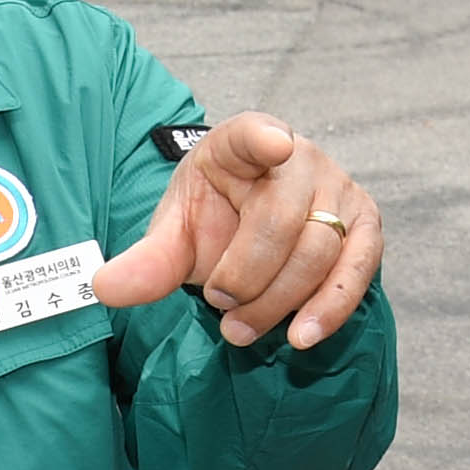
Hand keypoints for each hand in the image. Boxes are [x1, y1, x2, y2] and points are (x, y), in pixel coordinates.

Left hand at [93, 112, 383, 351]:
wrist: (248, 230)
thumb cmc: (212, 221)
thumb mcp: (173, 235)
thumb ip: (147, 261)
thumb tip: (105, 288)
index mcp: (241, 143)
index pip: (252, 134)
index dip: (263, 139)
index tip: (274, 144)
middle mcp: (299, 157)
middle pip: (281, 220)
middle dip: (246, 275)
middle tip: (218, 306)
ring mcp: (337, 189)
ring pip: (319, 250)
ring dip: (277, 301)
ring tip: (239, 330)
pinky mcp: (363, 226)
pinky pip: (357, 268)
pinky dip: (331, 306)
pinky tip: (303, 335)